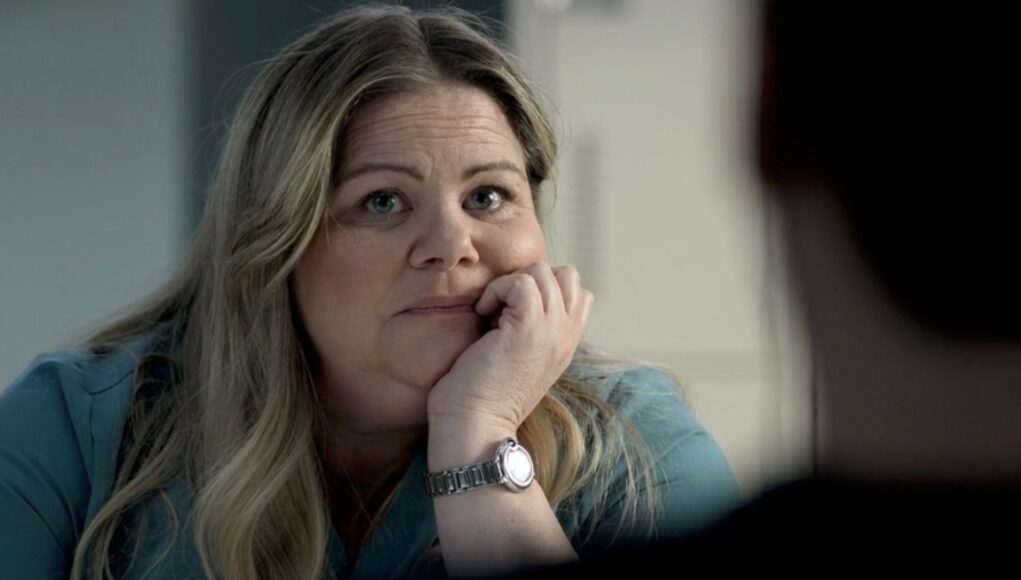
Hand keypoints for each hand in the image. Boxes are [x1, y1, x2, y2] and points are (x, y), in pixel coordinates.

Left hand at [426, 262, 593, 434]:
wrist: (476, 425)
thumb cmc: (485, 396)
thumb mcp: (522, 359)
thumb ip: (533, 332)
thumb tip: (513, 301)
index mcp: (567, 343)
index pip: (579, 293)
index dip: (546, 289)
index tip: (515, 311)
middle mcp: (566, 335)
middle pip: (568, 275)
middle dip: (531, 279)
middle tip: (504, 306)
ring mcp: (551, 330)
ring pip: (543, 272)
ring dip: (510, 284)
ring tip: (492, 312)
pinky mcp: (528, 327)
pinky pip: (520, 282)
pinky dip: (497, 290)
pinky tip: (483, 314)